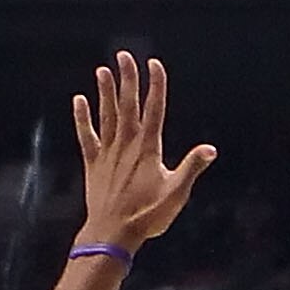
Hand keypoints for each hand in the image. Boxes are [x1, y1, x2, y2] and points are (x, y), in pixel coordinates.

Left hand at [72, 51, 215, 256]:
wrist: (113, 233)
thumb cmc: (147, 215)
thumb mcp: (177, 193)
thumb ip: (192, 168)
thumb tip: (210, 149)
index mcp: (148, 148)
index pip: (155, 110)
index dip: (156, 85)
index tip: (154, 64)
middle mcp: (126, 144)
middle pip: (128, 105)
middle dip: (127, 79)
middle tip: (124, 56)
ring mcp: (108, 152)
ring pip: (107, 115)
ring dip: (105, 92)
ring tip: (103, 70)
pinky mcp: (93, 162)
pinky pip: (86, 134)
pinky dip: (82, 117)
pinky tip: (79, 101)